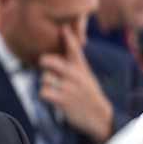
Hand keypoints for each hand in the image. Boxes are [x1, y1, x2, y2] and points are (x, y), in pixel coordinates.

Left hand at [39, 26, 112, 142]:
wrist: (99, 116)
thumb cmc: (88, 92)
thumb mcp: (85, 74)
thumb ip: (74, 58)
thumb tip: (65, 35)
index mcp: (81, 67)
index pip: (74, 48)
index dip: (68, 37)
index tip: (63, 27)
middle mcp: (75, 75)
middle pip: (49, 61)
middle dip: (44, 62)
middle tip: (45, 64)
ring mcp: (69, 88)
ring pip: (44, 78)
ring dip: (46, 84)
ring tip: (55, 89)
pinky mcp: (63, 101)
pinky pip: (43, 92)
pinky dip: (45, 95)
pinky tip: (54, 98)